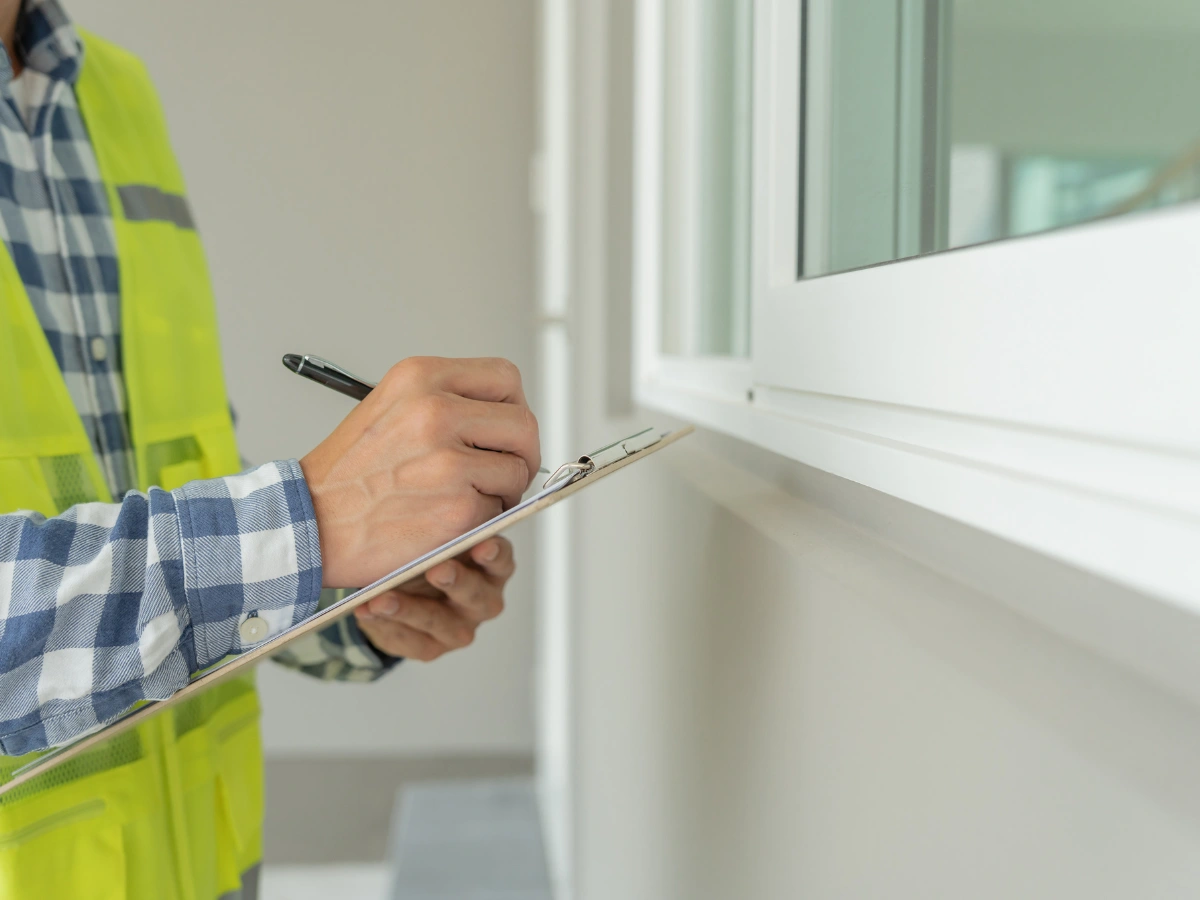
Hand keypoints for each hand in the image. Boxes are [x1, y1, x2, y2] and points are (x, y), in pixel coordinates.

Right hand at [300, 357, 539, 587]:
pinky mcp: (457, 508)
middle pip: (523, 423)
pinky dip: (482, 521)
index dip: (513, 408)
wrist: (306, 522)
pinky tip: (447, 520)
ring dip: (502, 491)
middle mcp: (436, 411)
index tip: (505, 431)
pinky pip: (498, 510)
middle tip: (505, 471)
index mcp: (420, 377)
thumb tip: (504, 415)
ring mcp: (448, 461)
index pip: (505, 378)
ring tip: (466, 497)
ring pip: (516, 470)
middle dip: (521, 453)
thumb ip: (446, 400)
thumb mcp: (390, 407)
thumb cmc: (347, 474)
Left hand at [353, 537, 514, 660]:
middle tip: (437, 570)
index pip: (501, 561)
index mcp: (491, 570)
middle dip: (457, 582)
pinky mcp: (432, 648)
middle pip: (477, 596)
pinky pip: (412, 641)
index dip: (494, 554)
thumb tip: (423, 513)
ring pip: (441, 624)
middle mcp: (482, 602)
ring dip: (411, 610)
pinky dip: (387, 626)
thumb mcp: (434, 539)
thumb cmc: (424, 554)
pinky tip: (367, 611)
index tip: (483, 544)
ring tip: (381, 599)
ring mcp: (459, 629)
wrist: (397, 588)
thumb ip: (438, 531)